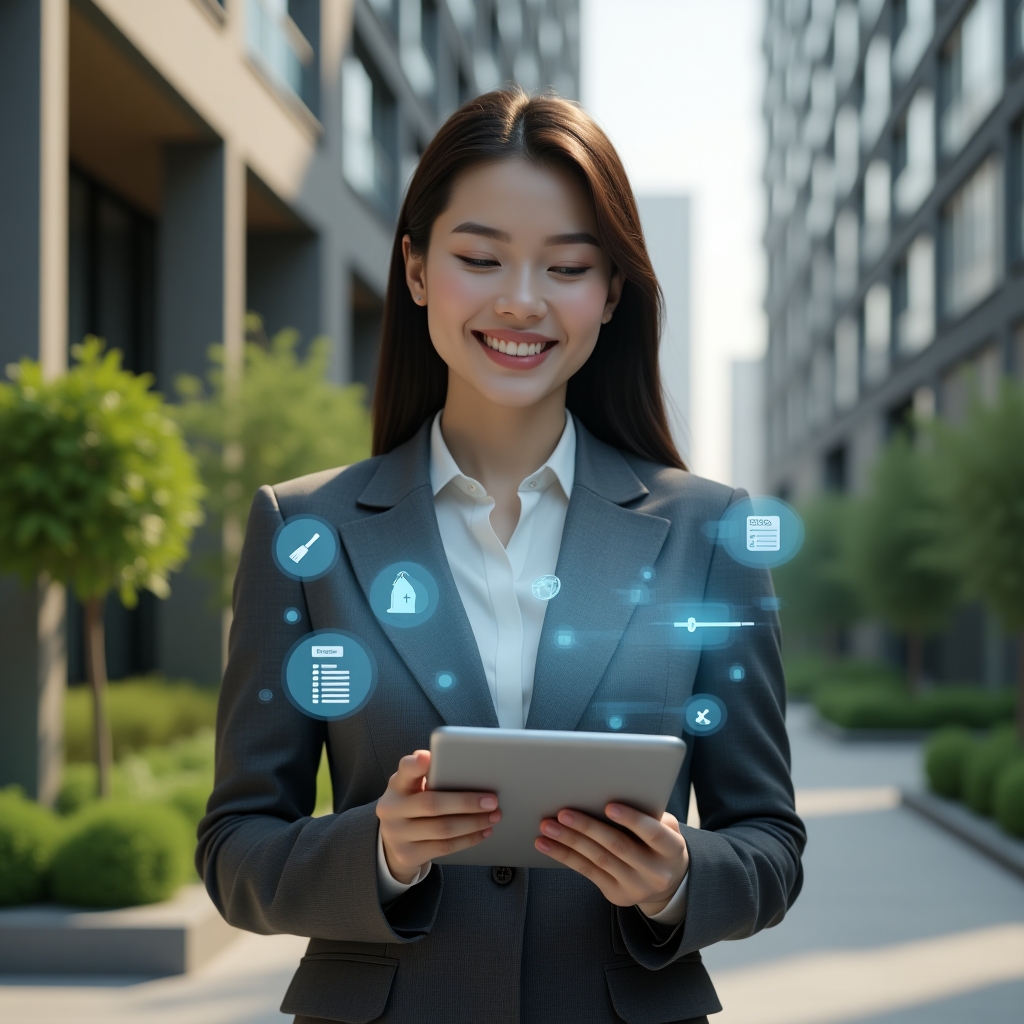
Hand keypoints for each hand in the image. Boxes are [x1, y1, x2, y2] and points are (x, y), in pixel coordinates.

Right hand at [375, 750, 500, 884]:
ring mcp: (397, 834)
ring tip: (493, 816)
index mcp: (397, 785)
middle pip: (432, 804)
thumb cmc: (413, 805)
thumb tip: (464, 764)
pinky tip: (483, 832)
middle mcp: (392, 809)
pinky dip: (467, 839)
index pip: (405, 770)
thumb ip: (431, 774)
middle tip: (492, 800)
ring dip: (473, 823)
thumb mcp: (413, 787)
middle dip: (466, 802)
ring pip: (443, 829)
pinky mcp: (408, 855)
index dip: (415, 765)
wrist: (393, 843)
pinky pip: (444, 847)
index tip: (428, 757)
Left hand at [534, 803, 688, 915]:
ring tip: (547, 825)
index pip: (653, 833)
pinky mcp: (617, 894)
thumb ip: (648, 813)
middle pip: (618, 846)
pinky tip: (546, 844)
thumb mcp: (665, 827)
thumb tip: (611, 792)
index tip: (608, 806)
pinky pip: (587, 871)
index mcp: (672, 848)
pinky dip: (564, 856)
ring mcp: (636, 886)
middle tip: (563, 812)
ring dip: (569, 841)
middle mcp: (656, 871)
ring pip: (598, 859)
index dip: (632, 819)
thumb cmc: (658, 840)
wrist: (667, 882)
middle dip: (588, 827)